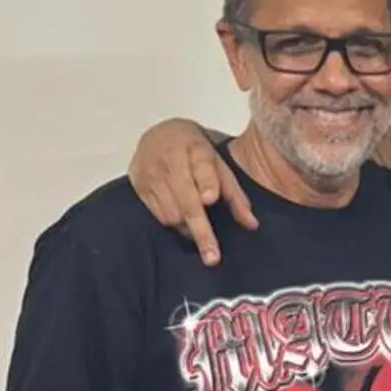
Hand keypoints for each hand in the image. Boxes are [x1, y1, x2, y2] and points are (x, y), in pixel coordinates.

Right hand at [127, 117, 257, 264]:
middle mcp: (172, 161)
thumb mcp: (221, 165)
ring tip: (198, 223)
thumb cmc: (196, 153)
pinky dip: (173, 222)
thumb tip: (252, 224)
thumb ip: (235, 195)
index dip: (207, 182)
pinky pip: (158, 215)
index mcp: (197, 150)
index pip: (203, 167)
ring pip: (172, 213)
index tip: (210, 198)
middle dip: (200, 231)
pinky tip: (181, 217)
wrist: (161, 133)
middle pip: (186, 201)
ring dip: (188, 227)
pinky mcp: (139, 185)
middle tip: (212, 257)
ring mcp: (152, 173)